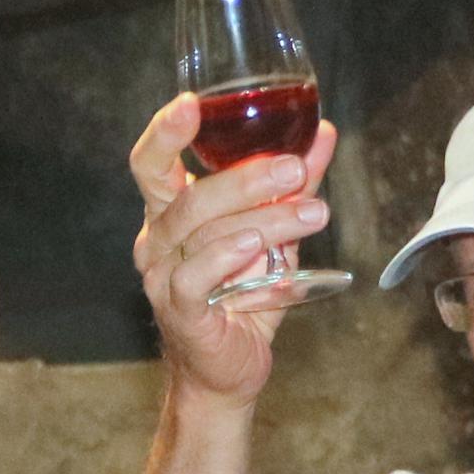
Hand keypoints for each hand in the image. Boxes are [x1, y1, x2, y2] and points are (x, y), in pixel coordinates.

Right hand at [128, 94, 338, 405]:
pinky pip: (195, 275)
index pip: (151, 162)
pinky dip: (226, 255)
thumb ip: (292, 184)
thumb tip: (322, 132)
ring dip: (264, 218)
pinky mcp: (178, 310)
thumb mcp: (274, 233)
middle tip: (296, 167)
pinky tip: (256, 244)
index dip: (166, 131)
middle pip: (186, 194)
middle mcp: (156, 239)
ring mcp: (161, 276)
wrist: (230, 372)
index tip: (193, 102)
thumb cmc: (244, 297)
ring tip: (312, 212)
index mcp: (169, 212)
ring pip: (203, 232)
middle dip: (244, 175)